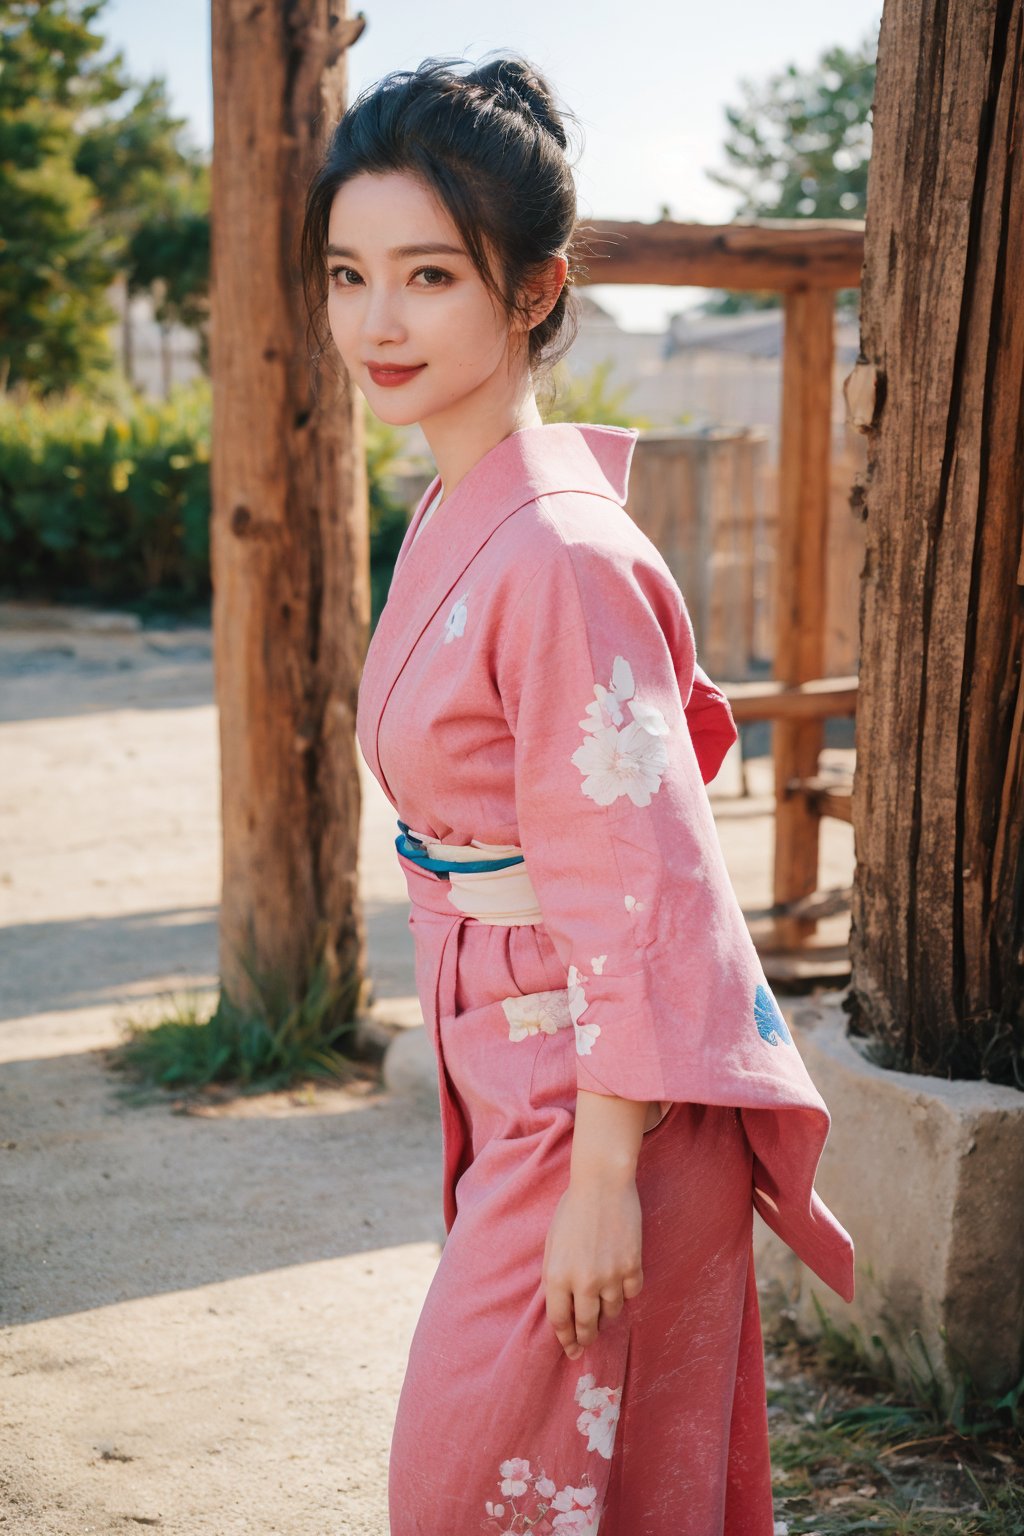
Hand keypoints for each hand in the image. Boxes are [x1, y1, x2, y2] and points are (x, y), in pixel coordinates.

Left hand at [542, 1175, 642, 1359]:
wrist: (602, 1184)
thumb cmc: (572, 1209)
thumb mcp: (552, 1244)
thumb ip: (555, 1277)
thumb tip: (563, 1307)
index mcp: (556, 1276)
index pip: (560, 1321)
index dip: (565, 1338)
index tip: (570, 1349)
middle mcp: (583, 1282)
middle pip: (586, 1325)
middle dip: (586, 1337)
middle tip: (586, 1342)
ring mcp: (610, 1276)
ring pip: (612, 1312)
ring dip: (607, 1313)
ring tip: (604, 1307)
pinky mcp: (633, 1267)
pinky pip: (631, 1294)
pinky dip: (626, 1292)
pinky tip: (621, 1283)